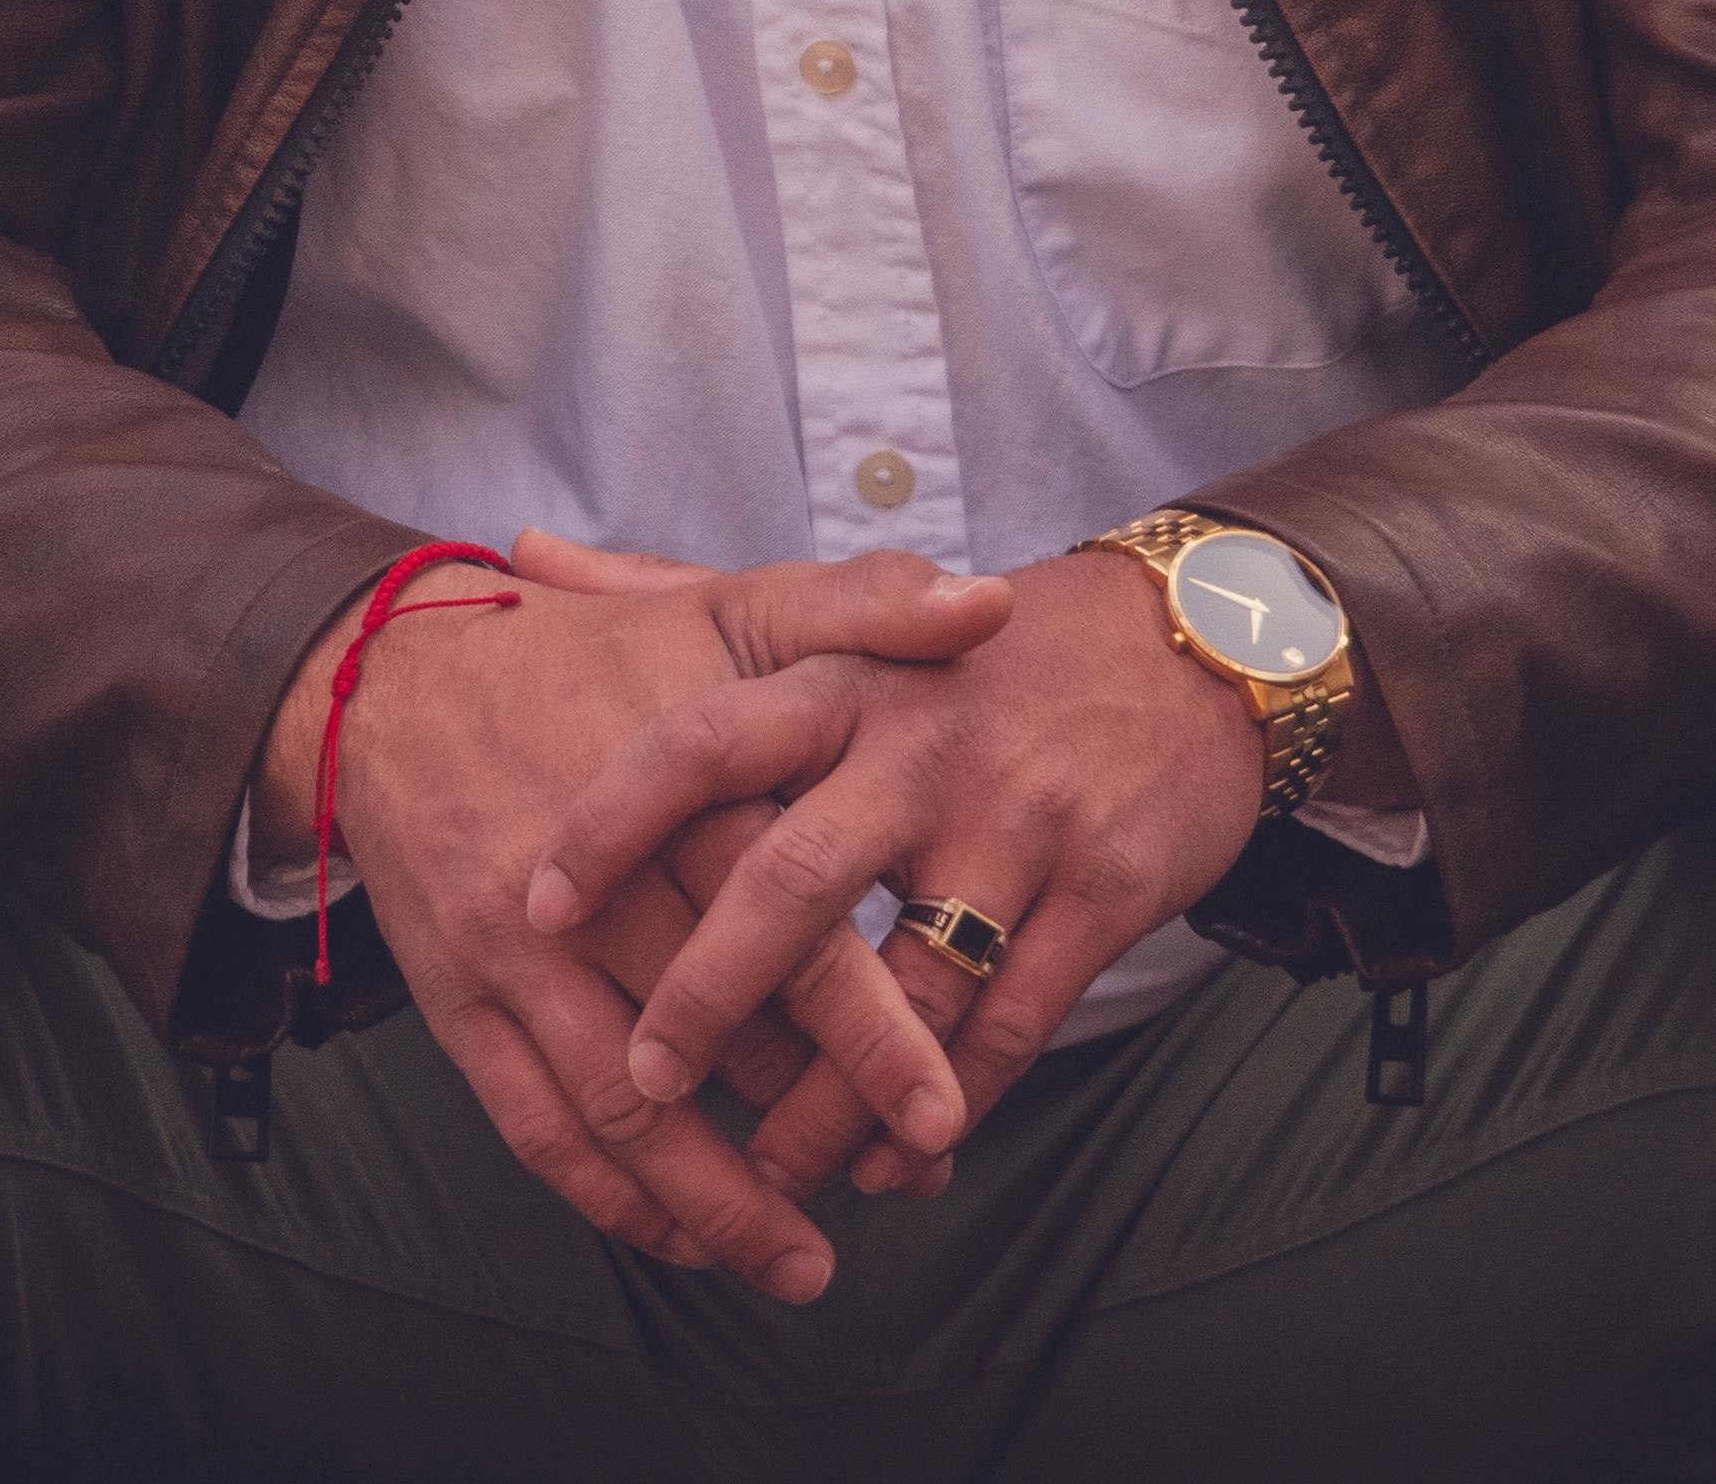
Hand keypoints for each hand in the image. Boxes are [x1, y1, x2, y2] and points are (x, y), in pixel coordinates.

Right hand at [266, 538, 1006, 1296]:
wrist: (390, 678)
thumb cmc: (583, 652)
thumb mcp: (723, 607)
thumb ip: (862, 611)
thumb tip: (993, 606)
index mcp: (675, 797)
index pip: (789, 925)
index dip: (868, 1028)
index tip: (946, 1108)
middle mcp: (595, 890)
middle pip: (715, 1038)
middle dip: (813, 1131)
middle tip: (904, 1186)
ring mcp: (518, 959)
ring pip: (622, 1110)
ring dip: (714, 1200)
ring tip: (803, 1263)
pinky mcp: (462, 1005)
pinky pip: (536, 1130)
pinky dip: (610, 1199)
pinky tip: (680, 1242)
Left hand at [518, 538, 1269, 1192]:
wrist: (1199, 646)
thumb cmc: (985, 649)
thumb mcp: (834, 606)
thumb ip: (673, 597)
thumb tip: (516, 548)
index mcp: (845, 678)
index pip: (704, 740)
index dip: (614, 821)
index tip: (536, 906)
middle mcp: (924, 746)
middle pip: (794, 882)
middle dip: (710, 996)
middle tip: (644, 1081)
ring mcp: (1021, 822)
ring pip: (902, 989)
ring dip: (831, 1095)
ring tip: (770, 1168)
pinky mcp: (1106, 891)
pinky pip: (1009, 1026)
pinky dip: (945, 1105)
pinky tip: (893, 1154)